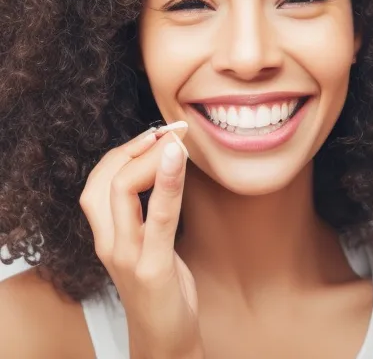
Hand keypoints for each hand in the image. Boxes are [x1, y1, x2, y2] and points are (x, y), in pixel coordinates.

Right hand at [80, 123, 202, 358]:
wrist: (164, 341)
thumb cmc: (161, 288)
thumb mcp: (148, 246)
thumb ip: (146, 213)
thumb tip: (162, 172)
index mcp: (107, 235)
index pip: (98, 181)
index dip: (124, 151)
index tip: (155, 134)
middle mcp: (110, 243)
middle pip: (105, 179)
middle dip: (135, 147)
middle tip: (170, 132)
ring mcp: (127, 256)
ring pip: (122, 190)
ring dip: (148, 157)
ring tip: (175, 140)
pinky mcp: (153, 267)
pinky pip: (158, 217)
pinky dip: (168, 183)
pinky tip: (177, 158)